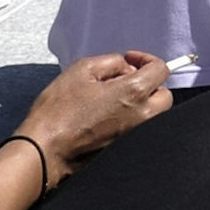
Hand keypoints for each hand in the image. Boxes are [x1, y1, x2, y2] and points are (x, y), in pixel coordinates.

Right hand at [17, 51, 169, 173]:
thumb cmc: (59, 109)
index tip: (131, 61)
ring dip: (142, 103)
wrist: (46, 150)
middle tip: (125, 80)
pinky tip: (108, 116)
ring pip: (154, 115)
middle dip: (150, 84)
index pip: (161, 70)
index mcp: (134, 93)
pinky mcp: (125, 150)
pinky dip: (130, 119)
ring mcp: (135, 136)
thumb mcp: (82, 69)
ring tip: (114, 98)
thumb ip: (111, 62)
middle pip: (164, 96)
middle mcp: (142, 117)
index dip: (146, 59)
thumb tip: (125, 68)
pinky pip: (139, 130)